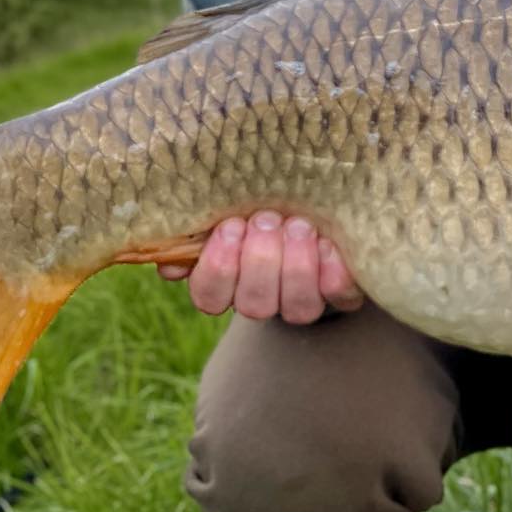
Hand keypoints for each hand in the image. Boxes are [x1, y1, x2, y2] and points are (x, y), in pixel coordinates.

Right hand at [158, 212, 363, 321]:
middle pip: (254, 304)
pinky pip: (339, 296)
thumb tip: (169, 265)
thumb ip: (197, 229)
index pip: (209, 296)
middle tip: (267, 218)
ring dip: (296, 265)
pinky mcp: (341, 295)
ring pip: (297, 308)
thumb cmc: (259, 204)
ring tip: (298, 226)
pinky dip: (333, 270)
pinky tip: (327, 242)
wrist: (313, 207)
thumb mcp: (226, 207)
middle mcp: (264, 301)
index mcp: (227, 283)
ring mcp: (303, 302)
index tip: (231, 225)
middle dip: (260, 259)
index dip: (218, 266)